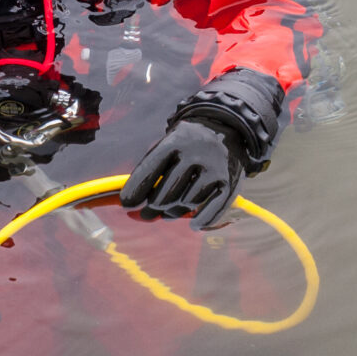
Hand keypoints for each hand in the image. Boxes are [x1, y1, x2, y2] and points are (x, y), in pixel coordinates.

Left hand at [120, 118, 243, 228]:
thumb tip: (130, 206)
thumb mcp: (168, 148)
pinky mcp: (230, 182)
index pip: (150, 169)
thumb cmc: (186, 147)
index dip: (136, 190)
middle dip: (153, 209)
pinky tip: (194, 224)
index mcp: (175, 141)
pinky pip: (213, 209)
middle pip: (166, 194)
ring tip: (170, 211)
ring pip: (187, 203)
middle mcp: (196, 153)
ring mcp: (214, 167)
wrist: (226, 130)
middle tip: (148, 214)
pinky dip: (202, 220)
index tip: (127, 205)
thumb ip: (151, 174)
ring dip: (175, 212)